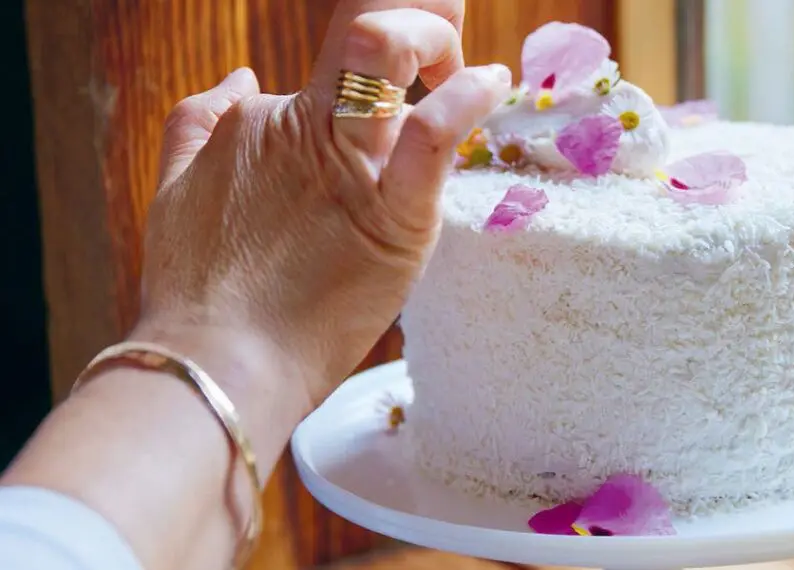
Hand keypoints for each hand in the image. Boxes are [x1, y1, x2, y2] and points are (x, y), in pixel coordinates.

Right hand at [134, 1, 512, 408]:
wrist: (217, 366)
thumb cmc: (201, 294)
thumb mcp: (177, 190)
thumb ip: (200, 122)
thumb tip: (242, 77)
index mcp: (266, 118)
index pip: (342, 48)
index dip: (388, 36)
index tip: (418, 66)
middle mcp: (304, 121)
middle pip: (367, 22)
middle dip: (418, 10)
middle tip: (449, 33)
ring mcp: (347, 162)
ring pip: (391, 52)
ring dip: (440, 39)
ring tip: (474, 71)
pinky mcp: (392, 216)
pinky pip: (432, 133)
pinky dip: (468, 95)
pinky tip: (492, 84)